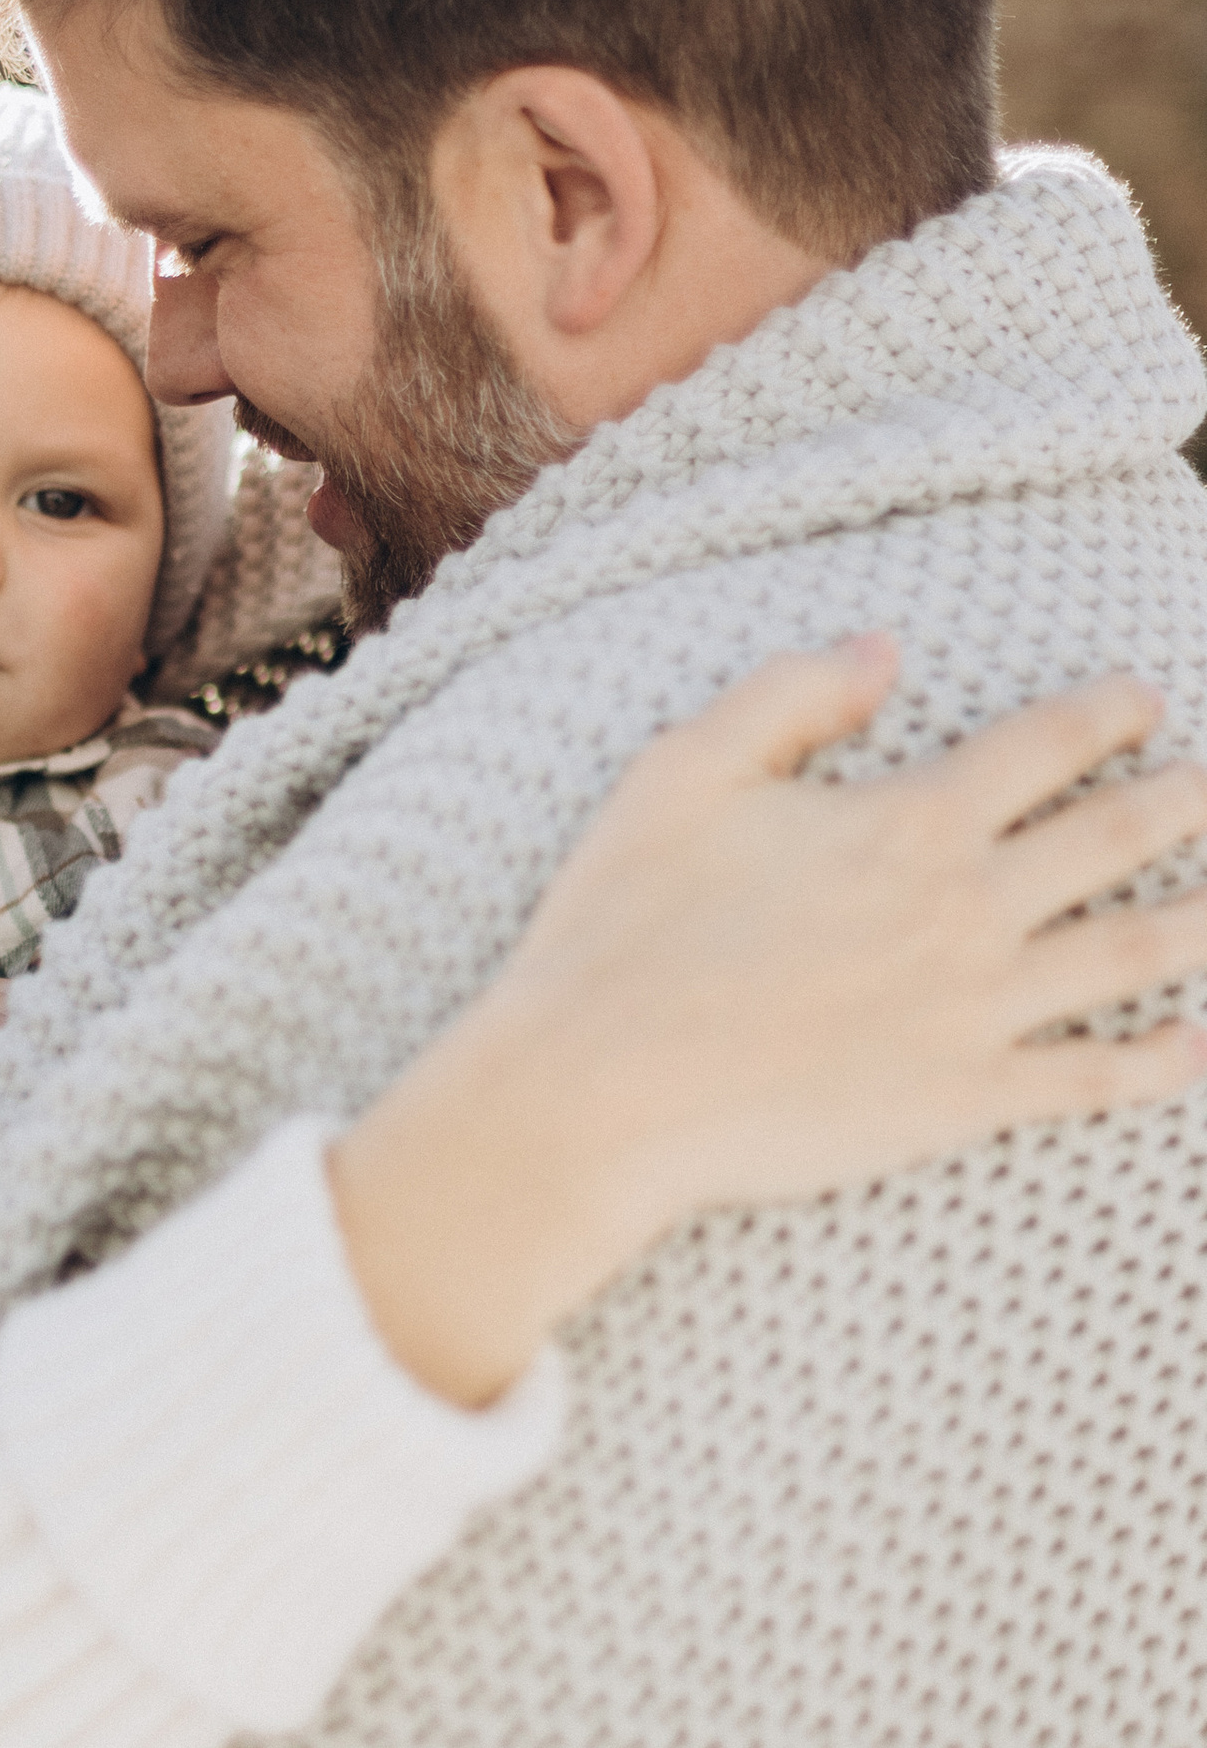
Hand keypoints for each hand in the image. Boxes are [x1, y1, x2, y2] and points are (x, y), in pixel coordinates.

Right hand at [330, 642, 1206, 1407]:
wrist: (600, 1090)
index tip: (1144, 699)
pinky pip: (1088, 1076)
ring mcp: (976, 1010)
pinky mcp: (961, 1099)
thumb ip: (792, 695)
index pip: (1044, 745)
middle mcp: (967, 908)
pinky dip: (1157, 1062)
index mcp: (907, 820)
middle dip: (1186, 801)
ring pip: (1133, 952)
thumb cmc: (623, 923)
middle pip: (1117, 838)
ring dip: (1203, 917)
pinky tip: (1197, 1046)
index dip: (1106, 713)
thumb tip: (886, 648)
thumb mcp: (684, 770)